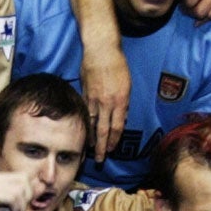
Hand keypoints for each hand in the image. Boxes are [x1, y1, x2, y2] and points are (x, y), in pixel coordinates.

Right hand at [81, 43, 129, 163]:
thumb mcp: (127, 84)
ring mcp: (94, 99)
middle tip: (99, 159)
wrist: (101, 50)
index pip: (117, 127)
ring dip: (90, 137)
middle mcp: (106, 103)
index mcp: (120, 101)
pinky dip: (84, 123)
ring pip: (91, 123)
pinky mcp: (85, 94)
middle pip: (103, 130)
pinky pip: (85, 112)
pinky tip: (83, 131)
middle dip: (101, 146)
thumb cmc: (117, 65)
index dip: (114, 140)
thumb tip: (122, 118)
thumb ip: (124, 103)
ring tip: (89, 149)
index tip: (111, 150)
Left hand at [183, 0, 210, 20]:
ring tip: (195, 10)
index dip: (183, 6)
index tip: (181, 4)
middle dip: (190, 13)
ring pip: (208, 16)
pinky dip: (206, 18)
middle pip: (199, 12)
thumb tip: (177, 1)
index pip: (190, 3)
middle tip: (187, 10)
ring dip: (199, 17)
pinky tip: (202, 14)